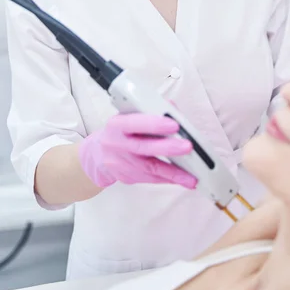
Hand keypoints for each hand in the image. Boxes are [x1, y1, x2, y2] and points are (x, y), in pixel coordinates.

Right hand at [78, 113, 196, 188]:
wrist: (98, 154)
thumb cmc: (120, 131)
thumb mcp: (128, 116)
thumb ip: (150, 111)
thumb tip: (172, 109)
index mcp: (117, 124)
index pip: (135, 123)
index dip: (154, 124)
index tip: (174, 125)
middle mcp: (117, 144)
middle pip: (143, 147)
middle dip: (168, 148)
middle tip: (188, 146)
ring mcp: (121, 163)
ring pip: (149, 168)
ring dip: (173, 173)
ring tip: (191, 176)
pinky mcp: (128, 177)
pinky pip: (151, 179)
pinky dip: (169, 179)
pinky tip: (183, 180)